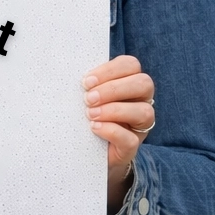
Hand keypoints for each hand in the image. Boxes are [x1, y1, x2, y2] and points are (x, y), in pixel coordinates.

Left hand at [84, 55, 154, 213]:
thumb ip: (88, 84)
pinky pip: (131, 138)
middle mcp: (140, 101)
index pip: (130, 65)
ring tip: (90, 114)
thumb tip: (70, 72)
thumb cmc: (87, 113)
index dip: (110, 70)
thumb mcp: (88, 95)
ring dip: (113, 110)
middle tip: (88, 99)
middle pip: (143, 84)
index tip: (86, 81)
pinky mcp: (132, 146)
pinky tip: (94, 128)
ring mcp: (139, 125)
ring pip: (144, 111)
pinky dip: (111, 131)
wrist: (87, 149)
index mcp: (129, 82)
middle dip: (113, 89)